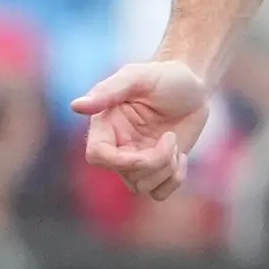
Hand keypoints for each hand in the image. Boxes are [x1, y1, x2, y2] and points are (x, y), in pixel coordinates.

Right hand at [70, 58, 213, 200]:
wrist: (192, 84)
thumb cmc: (163, 75)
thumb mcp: (137, 77)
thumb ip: (108, 91)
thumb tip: (76, 106)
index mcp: (106, 125)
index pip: (97, 156)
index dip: (121, 161)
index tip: (147, 148)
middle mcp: (117, 145)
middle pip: (126, 174)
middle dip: (154, 162)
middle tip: (172, 138)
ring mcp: (137, 159)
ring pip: (142, 187)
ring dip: (166, 169)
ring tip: (175, 142)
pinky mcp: (157, 168)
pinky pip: (158, 192)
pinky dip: (174, 180)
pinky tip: (181, 156)